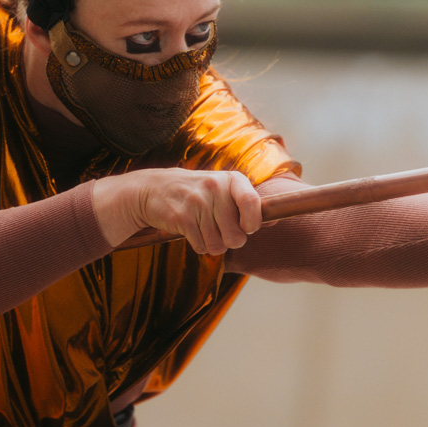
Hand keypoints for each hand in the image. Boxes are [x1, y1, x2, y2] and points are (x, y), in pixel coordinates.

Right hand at [91, 168, 261, 254]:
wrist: (153, 188)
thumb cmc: (197, 192)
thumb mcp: (222, 188)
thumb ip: (247, 204)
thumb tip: (274, 221)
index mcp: (230, 179)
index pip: (252, 202)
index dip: (252, 223)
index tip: (247, 227)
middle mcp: (215, 188)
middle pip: (236, 237)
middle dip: (230, 240)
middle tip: (219, 229)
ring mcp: (197, 202)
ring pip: (218, 246)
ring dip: (212, 244)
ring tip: (203, 228)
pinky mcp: (181, 218)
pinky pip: (201, 247)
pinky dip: (199, 245)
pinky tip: (191, 231)